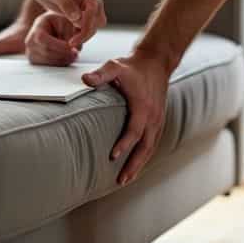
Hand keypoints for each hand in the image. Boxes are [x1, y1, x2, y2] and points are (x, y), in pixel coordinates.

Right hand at [24, 12, 80, 65]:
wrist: (52, 28)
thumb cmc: (60, 23)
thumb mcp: (67, 22)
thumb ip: (71, 34)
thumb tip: (74, 48)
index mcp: (37, 26)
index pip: (42, 38)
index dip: (57, 45)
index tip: (71, 47)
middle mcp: (30, 40)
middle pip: (46, 51)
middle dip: (64, 54)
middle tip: (76, 53)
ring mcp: (30, 52)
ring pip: (48, 61)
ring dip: (63, 60)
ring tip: (73, 54)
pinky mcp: (35, 62)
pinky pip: (48, 66)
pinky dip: (59, 63)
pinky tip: (66, 57)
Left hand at [27, 0, 105, 42]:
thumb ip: (66, 3)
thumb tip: (78, 18)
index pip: (94, 14)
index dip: (86, 28)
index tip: (73, 40)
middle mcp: (86, 0)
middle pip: (98, 21)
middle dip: (88, 33)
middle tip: (71, 43)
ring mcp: (82, 7)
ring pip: (93, 24)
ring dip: (84, 35)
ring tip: (69, 43)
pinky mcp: (76, 12)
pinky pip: (83, 26)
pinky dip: (79, 33)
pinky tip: (68, 39)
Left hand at [82, 50, 169, 185]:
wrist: (156, 62)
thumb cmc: (132, 66)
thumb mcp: (115, 66)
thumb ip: (100, 73)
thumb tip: (84, 79)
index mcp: (143, 106)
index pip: (134, 130)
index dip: (124, 144)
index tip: (112, 156)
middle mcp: (154, 116)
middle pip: (145, 147)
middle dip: (134, 165)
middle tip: (120, 181)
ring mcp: (158, 120)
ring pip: (150, 148)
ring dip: (140, 164)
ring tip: (126, 179)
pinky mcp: (159, 121)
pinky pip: (153, 143)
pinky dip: (145, 156)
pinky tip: (135, 165)